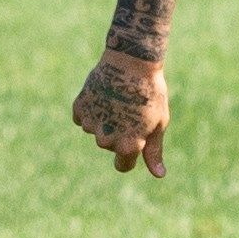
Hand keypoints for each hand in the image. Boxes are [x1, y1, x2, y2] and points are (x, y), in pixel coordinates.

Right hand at [72, 49, 168, 176]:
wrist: (132, 63)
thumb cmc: (151, 95)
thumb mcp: (158, 124)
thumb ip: (153, 151)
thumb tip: (159, 175)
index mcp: (128, 146)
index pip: (123, 166)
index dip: (130, 155)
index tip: (134, 140)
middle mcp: (106, 140)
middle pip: (110, 146)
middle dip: (120, 133)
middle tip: (131, 111)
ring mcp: (91, 125)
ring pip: (97, 130)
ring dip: (106, 120)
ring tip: (119, 100)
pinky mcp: (79, 109)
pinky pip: (84, 118)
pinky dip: (92, 109)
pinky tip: (104, 95)